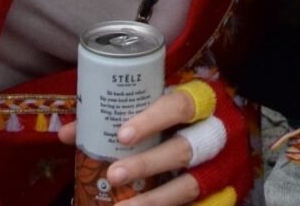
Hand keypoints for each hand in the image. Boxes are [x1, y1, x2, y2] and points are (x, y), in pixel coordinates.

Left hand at [55, 84, 215, 205]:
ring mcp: (221, 168)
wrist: (230, 134)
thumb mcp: (162, 106)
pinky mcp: (224, 194)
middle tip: (113, 174)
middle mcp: (216, 135)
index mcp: (202, 103)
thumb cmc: (184, 118)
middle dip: (147, 164)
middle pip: (184, 150)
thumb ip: (120, 115)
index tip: (122, 135)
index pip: (180, 105)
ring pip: (189, 185)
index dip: (152, 119)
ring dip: (154, 199)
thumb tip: (69, 134)